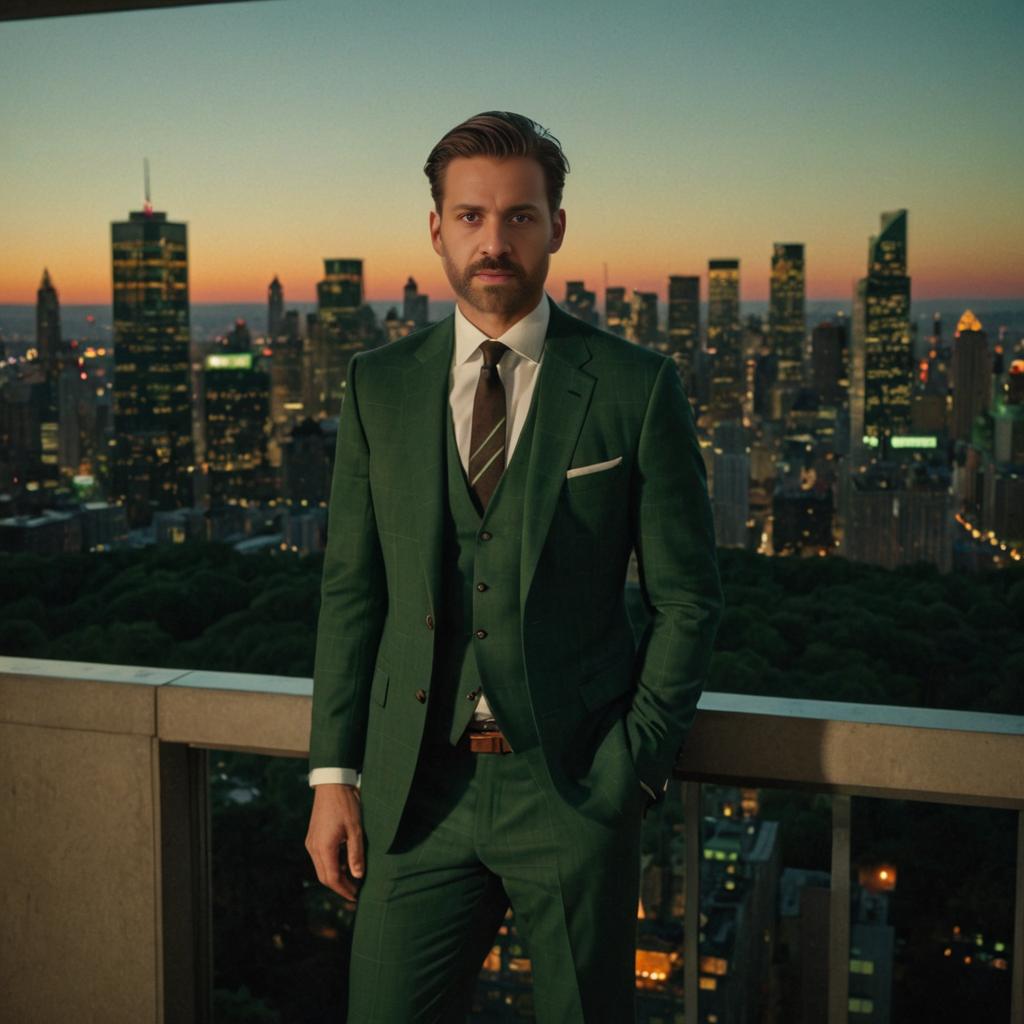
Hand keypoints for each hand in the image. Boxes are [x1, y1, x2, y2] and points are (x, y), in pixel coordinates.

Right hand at [305, 783, 364, 900]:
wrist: (332, 784)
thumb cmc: (346, 805)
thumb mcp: (355, 829)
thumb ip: (356, 854)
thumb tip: (358, 875)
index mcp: (324, 847)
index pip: (332, 878)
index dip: (344, 890)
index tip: (356, 896)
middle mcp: (313, 848)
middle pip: (324, 877)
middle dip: (340, 886)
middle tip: (355, 892)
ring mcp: (311, 842)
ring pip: (321, 868)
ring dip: (336, 876)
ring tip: (353, 879)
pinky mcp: (313, 837)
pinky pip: (320, 858)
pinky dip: (332, 864)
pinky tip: (345, 863)